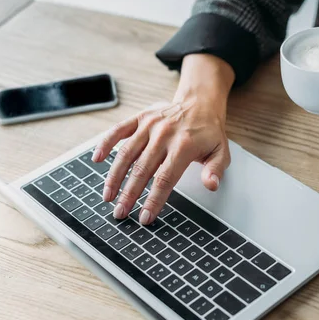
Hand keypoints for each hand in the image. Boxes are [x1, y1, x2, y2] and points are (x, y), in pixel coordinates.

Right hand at [92, 54, 233, 224]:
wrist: (200, 102)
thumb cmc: (208, 132)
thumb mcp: (221, 152)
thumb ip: (215, 170)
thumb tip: (211, 185)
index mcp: (184, 145)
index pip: (165, 178)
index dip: (153, 200)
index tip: (145, 217)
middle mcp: (164, 134)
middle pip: (142, 170)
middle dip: (129, 195)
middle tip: (120, 213)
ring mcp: (150, 124)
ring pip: (126, 153)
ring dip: (114, 177)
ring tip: (108, 197)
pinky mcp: (140, 117)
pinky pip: (118, 130)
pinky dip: (105, 143)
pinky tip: (96, 159)